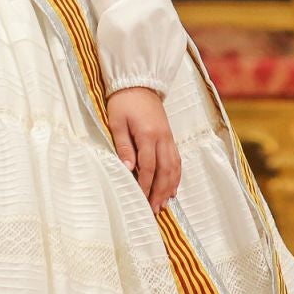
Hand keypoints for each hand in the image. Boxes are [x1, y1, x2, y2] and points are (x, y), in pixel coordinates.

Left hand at [107, 86, 180, 211]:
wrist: (139, 83)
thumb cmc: (123, 102)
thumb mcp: (116, 121)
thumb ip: (123, 145)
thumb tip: (127, 168)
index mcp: (148, 134)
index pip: (148, 167)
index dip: (145, 185)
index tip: (140, 200)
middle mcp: (162, 138)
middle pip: (164, 171)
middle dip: (159, 192)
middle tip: (154, 210)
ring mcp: (168, 138)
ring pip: (173, 167)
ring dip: (169, 187)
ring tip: (163, 204)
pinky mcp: (170, 136)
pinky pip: (177, 160)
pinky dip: (176, 176)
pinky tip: (173, 188)